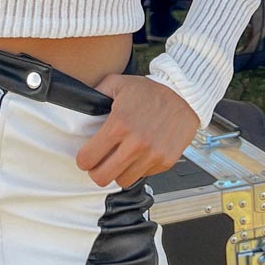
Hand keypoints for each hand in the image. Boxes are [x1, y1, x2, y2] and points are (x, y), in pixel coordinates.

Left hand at [76, 75, 199, 188]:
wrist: (184, 96)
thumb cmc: (150, 90)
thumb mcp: (117, 83)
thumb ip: (96, 93)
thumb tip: (80, 103)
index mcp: (119, 124)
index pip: (88, 158)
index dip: (83, 159)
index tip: (86, 157)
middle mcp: (135, 143)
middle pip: (102, 178)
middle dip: (96, 172)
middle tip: (98, 163)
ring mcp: (152, 155)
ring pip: (122, 181)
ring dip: (118, 172)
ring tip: (119, 159)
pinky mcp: (165, 162)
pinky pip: (143, 175)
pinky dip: (138, 169)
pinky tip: (138, 154)